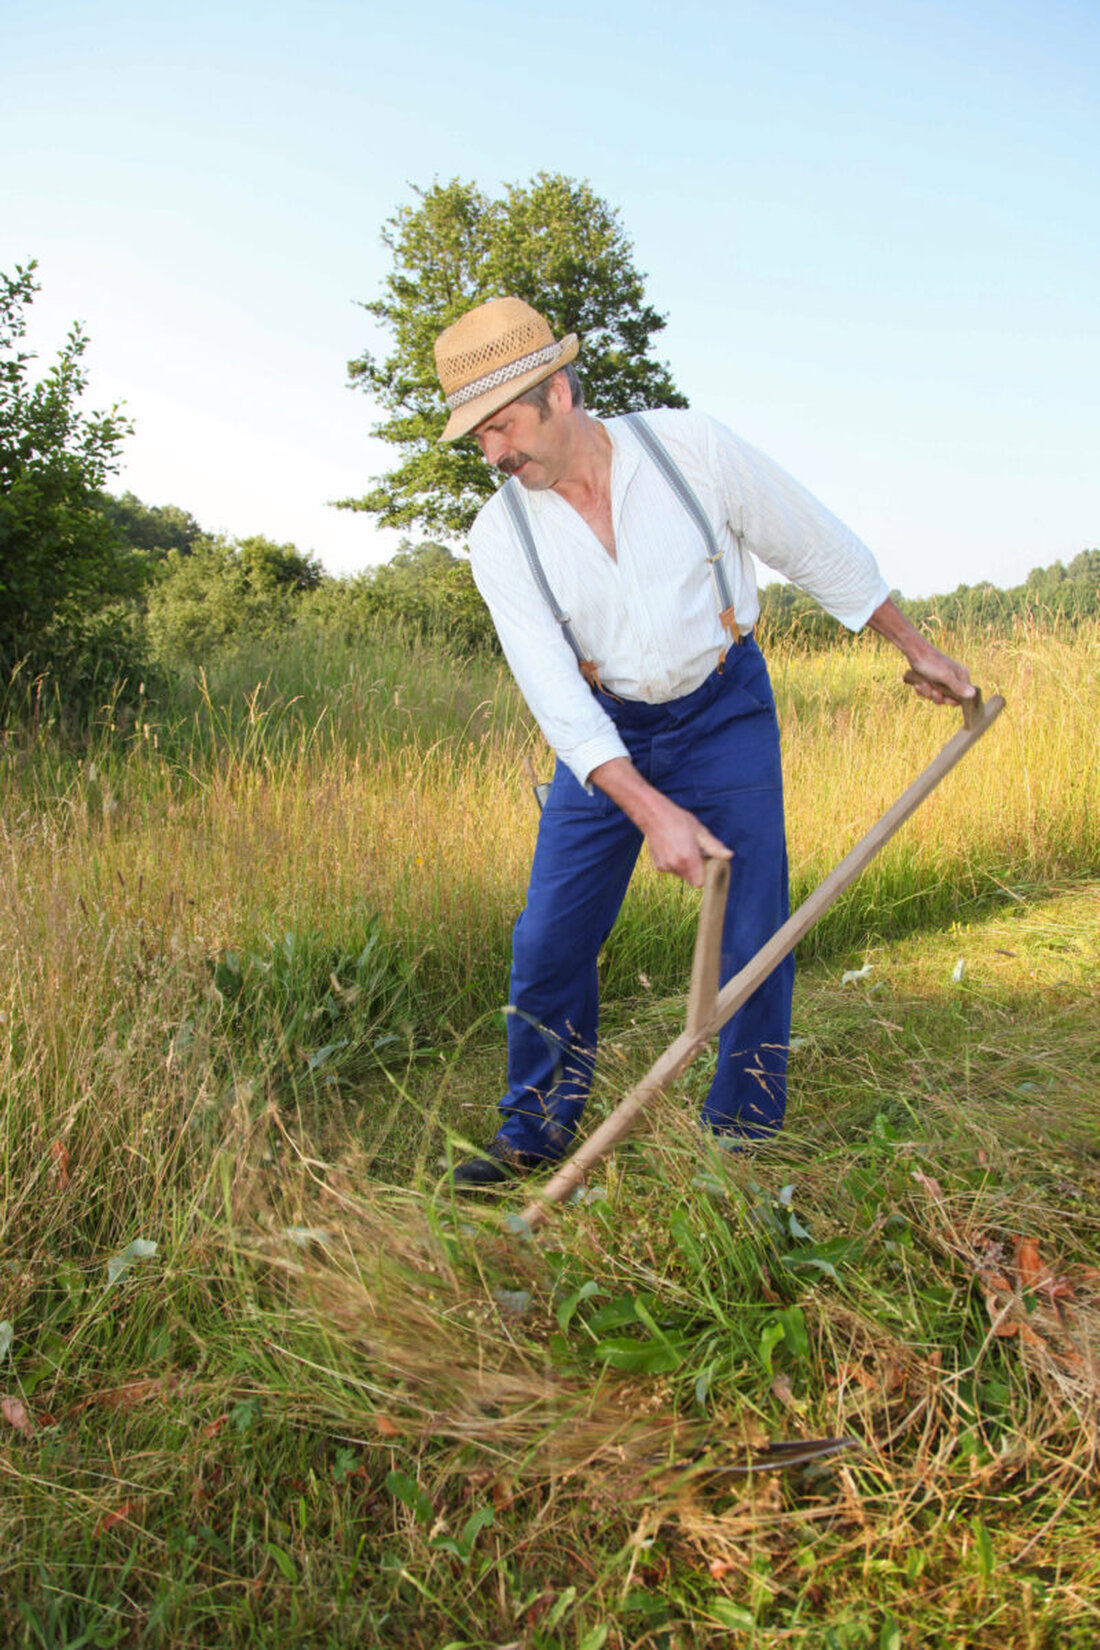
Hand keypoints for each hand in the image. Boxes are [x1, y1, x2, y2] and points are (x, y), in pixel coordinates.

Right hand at [587, 757, 732, 886]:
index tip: (706, 863)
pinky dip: (675, 863)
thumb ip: (714, 847)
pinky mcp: (658, 866)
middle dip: (696, 870)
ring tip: (683, 847)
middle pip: (691, 880)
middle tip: (695, 852)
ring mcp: (665, 867)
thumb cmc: (679, 820)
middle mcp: (675, 865)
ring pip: (681, 875)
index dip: (705, 875)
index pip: (700, 883)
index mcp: (688, 858)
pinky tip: (673, 848)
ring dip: (685, 866)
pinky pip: (672, 870)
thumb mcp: (700, 831)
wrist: (653, 814)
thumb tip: (729, 856)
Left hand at [901, 649, 975, 708]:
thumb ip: (958, 687)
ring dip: (927, 692)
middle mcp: (954, 679)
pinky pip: (928, 693)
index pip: (963, 697)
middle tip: (933, 691)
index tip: (945, 699)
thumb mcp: (945, 676)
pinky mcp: (931, 681)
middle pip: (947, 699)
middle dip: (937, 697)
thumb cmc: (932, 663)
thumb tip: (973, 694)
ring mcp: (942, 681)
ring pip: (935, 696)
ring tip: (923, 683)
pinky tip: (918, 683)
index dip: (953, 701)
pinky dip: (922, 689)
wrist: (915, 653)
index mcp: (962, 676)